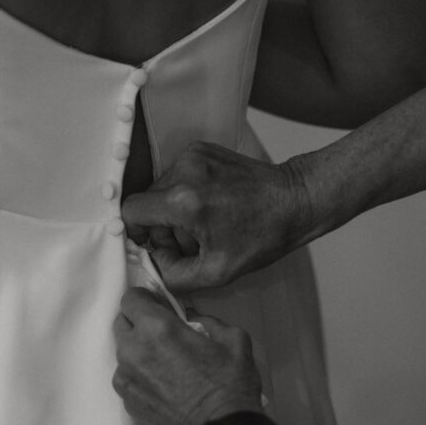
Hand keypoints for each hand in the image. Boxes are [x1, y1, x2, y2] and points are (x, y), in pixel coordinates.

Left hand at [113, 288, 262, 424]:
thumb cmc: (230, 385)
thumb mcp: (233, 339)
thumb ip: (208, 320)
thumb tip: (191, 318)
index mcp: (157, 328)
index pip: (130, 298)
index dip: (145, 299)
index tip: (159, 306)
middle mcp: (134, 351)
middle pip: (122, 323)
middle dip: (139, 322)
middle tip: (162, 332)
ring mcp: (127, 379)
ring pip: (123, 352)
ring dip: (138, 349)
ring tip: (164, 361)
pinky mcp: (128, 402)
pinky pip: (127, 377)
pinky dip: (139, 374)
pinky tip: (162, 383)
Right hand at [121, 142, 312, 291]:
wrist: (294, 200)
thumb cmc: (263, 235)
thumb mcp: (217, 272)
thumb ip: (173, 275)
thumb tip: (149, 267)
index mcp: (184, 201)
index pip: (131, 210)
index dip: (136, 232)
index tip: (152, 244)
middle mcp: (185, 171)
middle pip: (147, 201)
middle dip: (162, 227)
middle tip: (190, 243)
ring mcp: (193, 156)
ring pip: (162, 189)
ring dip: (175, 211)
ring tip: (205, 226)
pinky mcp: (201, 149)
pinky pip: (178, 175)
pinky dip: (187, 193)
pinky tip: (211, 207)